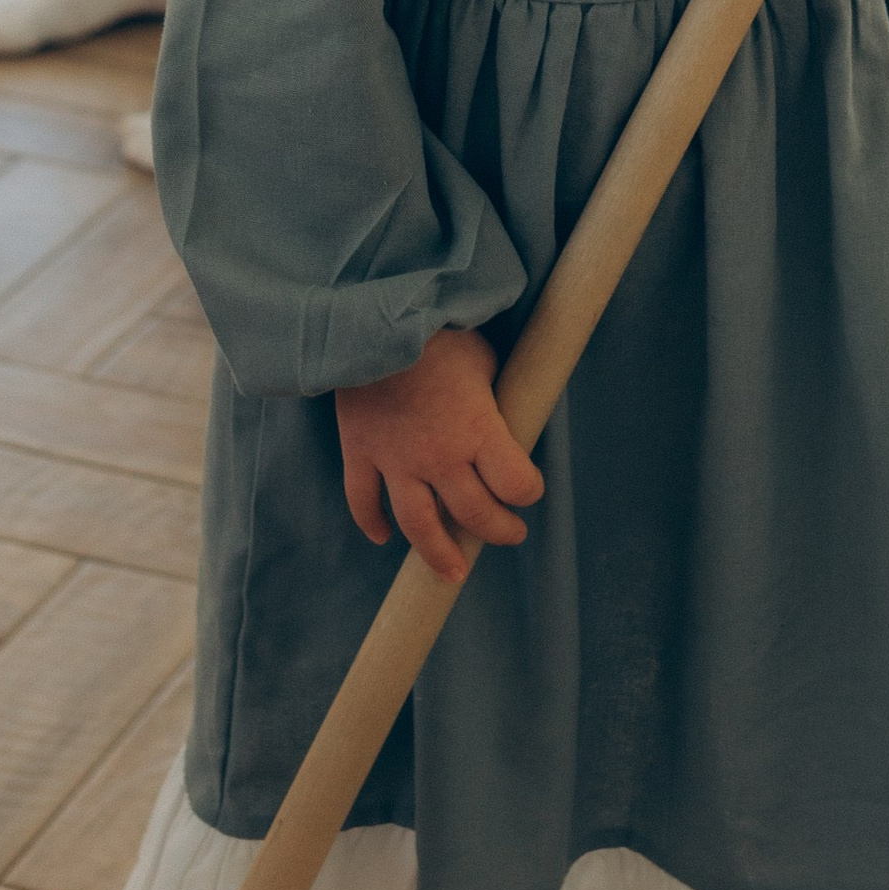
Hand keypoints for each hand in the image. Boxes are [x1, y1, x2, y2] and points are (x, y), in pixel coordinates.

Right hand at [335, 324, 544, 581]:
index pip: (516, 484)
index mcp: (478, 429)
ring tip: (453, 572)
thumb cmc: (438, 330)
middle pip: (474, 514)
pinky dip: (371, 522)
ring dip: (438, 553)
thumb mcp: (483, 358)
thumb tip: (502, 415)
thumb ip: (492, 396)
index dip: (528, 491)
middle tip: (510, 533)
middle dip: (498, 530)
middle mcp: (439, 455)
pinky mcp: (359, 452)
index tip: (529, 491)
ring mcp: (395, 459)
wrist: (373, 318)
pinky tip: (383, 535)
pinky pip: (362, 500)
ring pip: (419, 524)